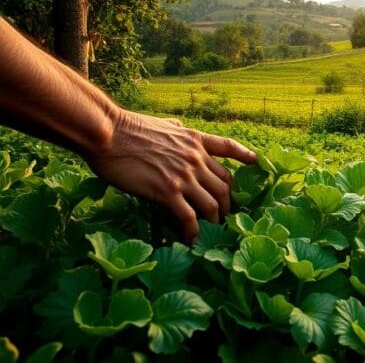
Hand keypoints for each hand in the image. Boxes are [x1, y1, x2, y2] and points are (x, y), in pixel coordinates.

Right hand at [85, 110, 256, 241]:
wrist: (108, 133)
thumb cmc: (127, 127)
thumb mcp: (162, 123)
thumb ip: (176, 128)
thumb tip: (178, 127)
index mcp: (195, 140)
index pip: (228, 147)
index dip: (245, 155)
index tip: (257, 162)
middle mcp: (196, 158)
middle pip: (224, 184)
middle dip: (227, 202)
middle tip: (224, 214)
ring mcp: (184, 176)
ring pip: (213, 203)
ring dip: (215, 220)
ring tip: (211, 231)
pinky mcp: (168, 191)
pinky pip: (189, 217)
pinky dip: (194, 231)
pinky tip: (191, 240)